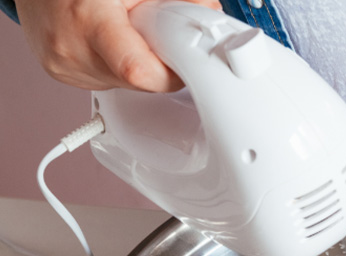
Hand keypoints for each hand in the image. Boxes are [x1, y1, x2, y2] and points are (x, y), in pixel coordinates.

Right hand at [16, 0, 220, 90]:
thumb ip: (179, 0)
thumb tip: (212, 15)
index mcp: (89, 20)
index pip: (139, 72)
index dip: (172, 72)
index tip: (188, 60)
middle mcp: (72, 49)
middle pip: (140, 82)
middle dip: (160, 62)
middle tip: (161, 36)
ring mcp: (64, 66)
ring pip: (128, 86)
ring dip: (141, 65)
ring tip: (129, 32)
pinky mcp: (63, 74)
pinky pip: (110, 82)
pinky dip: (121, 66)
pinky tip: (115, 41)